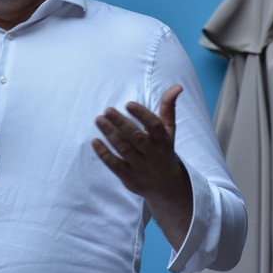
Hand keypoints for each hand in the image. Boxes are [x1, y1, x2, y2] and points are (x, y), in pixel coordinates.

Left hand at [92, 84, 183, 200]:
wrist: (166, 186)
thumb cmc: (164, 150)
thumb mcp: (169, 130)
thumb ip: (168, 107)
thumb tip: (177, 86)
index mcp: (164, 140)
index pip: (154, 126)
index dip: (142, 114)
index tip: (128, 104)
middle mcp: (153, 154)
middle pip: (136, 137)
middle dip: (121, 123)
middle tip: (107, 110)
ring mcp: (141, 167)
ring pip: (124, 149)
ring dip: (110, 134)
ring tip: (99, 120)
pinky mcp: (130, 178)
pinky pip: (115, 165)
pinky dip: (104, 154)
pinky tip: (95, 141)